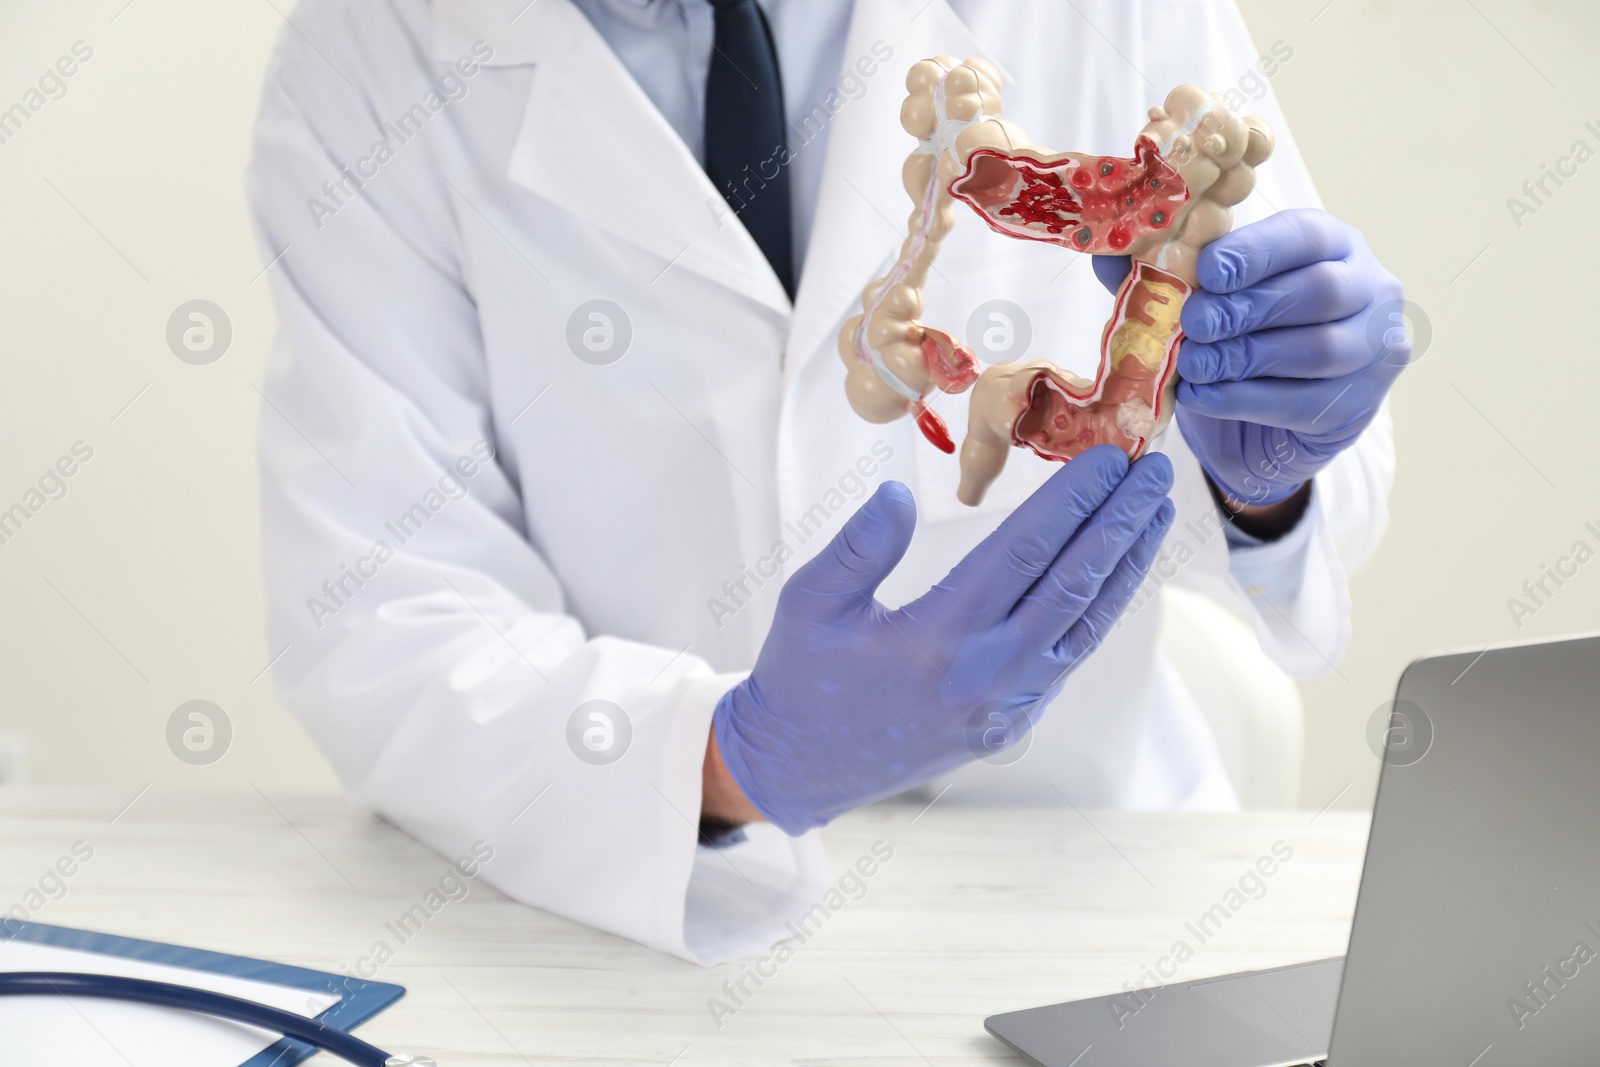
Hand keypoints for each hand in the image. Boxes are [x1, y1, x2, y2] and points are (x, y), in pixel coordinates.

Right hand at [712, 446, 1174, 834]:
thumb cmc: (801, 678)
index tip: (1106, 458)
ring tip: (1155, 514)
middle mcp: (985, 676)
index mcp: (936, 640)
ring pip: (1084, 625)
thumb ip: (857, 547)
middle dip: (1120, 522)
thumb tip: (898, 492)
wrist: (800, 769)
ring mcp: (1005, 706)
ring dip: (1126, 565)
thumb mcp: (808, 604)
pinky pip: (1068, 656)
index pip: (1023, 553)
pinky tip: (1114, 573)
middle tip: (1155, 470)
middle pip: (1073, 585)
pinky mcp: (1010, 723)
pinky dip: (1099, 608)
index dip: (1072, 501)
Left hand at [1093, 209, 1408, 505]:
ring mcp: (1374, 346)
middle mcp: (1368, 286)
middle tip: (1192, 324)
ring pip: (1317, 349)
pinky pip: (1302, 401)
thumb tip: (1107, 256)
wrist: (1272, 416)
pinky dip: (1243, 400)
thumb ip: (1164, 273)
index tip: (1206, 271)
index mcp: (1332, 243)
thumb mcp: (1210, 296)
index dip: (1254, 253)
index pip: (1304, 236)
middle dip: (1246, 309)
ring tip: (1193, 363)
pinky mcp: (1358, 402)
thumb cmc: (1244, 336)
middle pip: (1317, 292)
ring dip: (1244, 357)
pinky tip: (1202, 397)